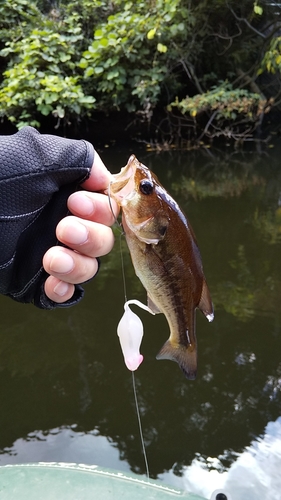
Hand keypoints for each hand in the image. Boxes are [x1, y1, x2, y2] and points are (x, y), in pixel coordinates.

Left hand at [42, 152, 118, 302]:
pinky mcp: (35, 280)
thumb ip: (80, 159)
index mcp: (70, 198)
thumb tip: (107, 179)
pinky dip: (64, 291)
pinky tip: (51, 284)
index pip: (107, 209)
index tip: (76, 202)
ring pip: (89, 269)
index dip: (100, 210)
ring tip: (51, 259)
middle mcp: (66, 226)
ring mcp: (54, 254)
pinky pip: (64, 293)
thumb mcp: (41, 154)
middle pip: (104, 242)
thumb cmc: (1, 175)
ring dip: (78, 266)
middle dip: (91, 238)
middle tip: (64, 229)